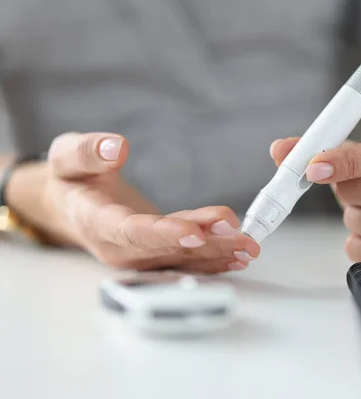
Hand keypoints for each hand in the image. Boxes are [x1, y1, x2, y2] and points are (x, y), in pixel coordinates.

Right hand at [13, 132, 259, 271]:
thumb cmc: (70, 180)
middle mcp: (120, 248)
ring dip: (217, 252)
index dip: (163, 233)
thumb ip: (87, 152)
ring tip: (249, 246)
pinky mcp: (156, 255)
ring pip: (182, 256)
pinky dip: (214, 259)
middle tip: (239, 236)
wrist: (70, 206)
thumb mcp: (66, 157)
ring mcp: (140, 255)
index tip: (193, 233)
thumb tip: (116, 147)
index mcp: (96, 222)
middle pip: (167, 248)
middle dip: (206, 244)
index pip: (132, 231)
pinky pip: (186, 260)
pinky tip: (238, 256)